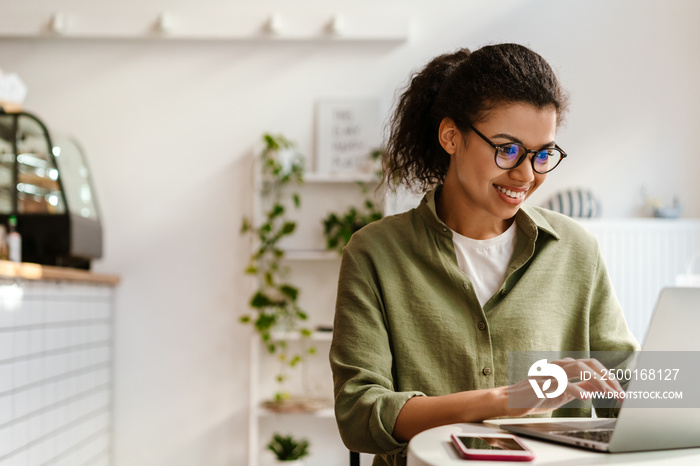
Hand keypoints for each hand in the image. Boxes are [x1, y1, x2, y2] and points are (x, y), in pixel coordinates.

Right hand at [505, 357, 623, 416]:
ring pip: (578, 368)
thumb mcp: (565, 392)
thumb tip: (601, 386)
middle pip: (589, 364)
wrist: (511, 400)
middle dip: (608, 379)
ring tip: (609, 394)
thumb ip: (581, 387)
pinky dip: (576, 390)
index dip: (610, 378)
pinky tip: (586, 399)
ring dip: (598, 382)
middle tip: (620, 395)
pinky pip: (561, 383)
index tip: (621, 393)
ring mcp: (551, 373)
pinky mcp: (543, 383)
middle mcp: (560, 366)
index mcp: (566, 368)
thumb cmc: (537, 396)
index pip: (593, 366)